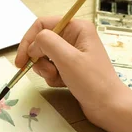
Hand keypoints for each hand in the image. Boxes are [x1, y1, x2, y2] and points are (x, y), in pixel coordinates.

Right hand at [15, 16, 131, 125]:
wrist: (109, 107)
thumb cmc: (93, 82)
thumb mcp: (68, 59)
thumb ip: (47, 43)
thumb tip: (33, 44)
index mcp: (77, 28)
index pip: (42, 25)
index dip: (28, 41)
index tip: (21, 60)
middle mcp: (74, 37)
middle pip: (41, 41)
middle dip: (39, 59)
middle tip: (46, 72)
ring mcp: (72, 53)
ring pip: (44, 56)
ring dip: (45, 70)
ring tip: (57, 78)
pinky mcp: (70, 67)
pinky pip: (50, 68)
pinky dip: (52, 77)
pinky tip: (63, 84)